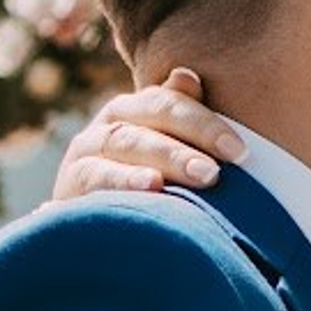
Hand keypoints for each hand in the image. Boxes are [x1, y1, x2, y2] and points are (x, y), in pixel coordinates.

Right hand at [52, 68, 242, 202]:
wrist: (96, 234)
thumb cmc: (145, 187)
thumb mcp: (166, 153)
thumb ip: (182, 118)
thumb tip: (188, 75)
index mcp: (137, 109)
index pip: (171, 102)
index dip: (206, 123)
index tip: (240, 152)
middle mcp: (110, 123)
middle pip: (151, 118)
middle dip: (190, 140)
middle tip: (219, 170)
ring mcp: (86, 150)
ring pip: (126, 142)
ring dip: (166, 158)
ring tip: (201, 176)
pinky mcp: (70, 182)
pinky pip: (96, 176)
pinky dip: (124, 181)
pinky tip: (153, 187)